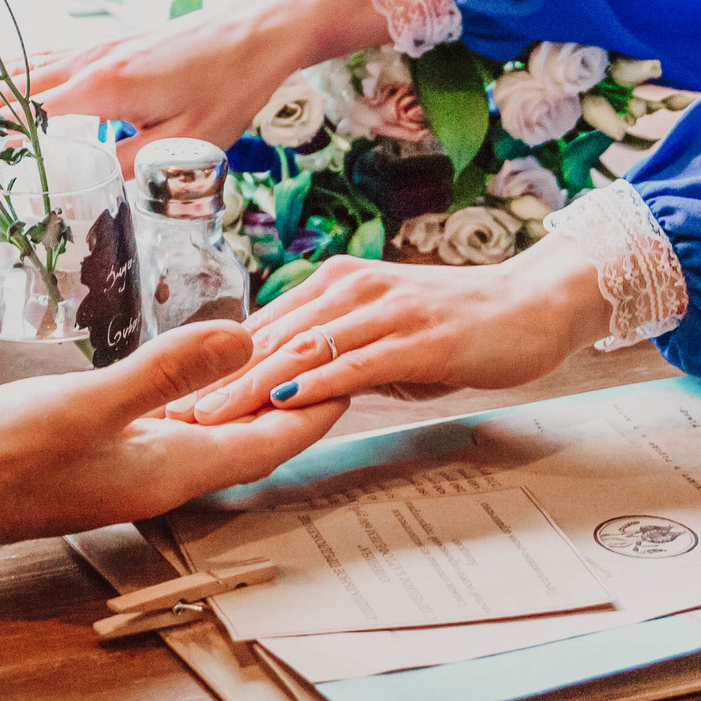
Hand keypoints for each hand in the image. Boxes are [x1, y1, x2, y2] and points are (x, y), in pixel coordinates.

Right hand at [0, 323, 348, 580]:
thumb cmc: (1, 457)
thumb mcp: (89, 404)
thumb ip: (166, 371)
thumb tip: (243, 341)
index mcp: (172, 471)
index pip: (269, 442)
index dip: (316, 410)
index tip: (356, 374)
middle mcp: (161, 474)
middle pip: (248, 433)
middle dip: (291, 395)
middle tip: (330, 349)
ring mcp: (130, 464)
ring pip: (210, 425)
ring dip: (246, 390)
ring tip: (283, 348)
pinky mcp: (102, 449)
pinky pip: (169, 419)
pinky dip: (197, 389)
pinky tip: (199, 363)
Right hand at [25, 0, 390, 169]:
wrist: (256, 28)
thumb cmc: (229, 85)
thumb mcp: (187, 143)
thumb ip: (132, 167)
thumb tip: (90, 188)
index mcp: (104, 87)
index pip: (25, 113)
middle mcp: (89, 60)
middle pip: (12, 85)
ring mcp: (95, 45)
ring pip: (25, 66)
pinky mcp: (107, 41)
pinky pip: (47, 56)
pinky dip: (17, 72)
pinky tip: (4, 83)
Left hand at [173, 239, 613, 423]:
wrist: (533, 306)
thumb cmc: (459, 324)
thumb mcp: (384, 333)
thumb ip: (337, 349)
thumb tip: (291, 379)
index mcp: (336, 285)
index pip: (260, 327)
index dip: (212, 365)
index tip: (172, 397)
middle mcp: (352, 289)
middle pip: (268, 337)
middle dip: (213, 379)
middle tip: (168, 414)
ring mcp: (384, 311)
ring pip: (301, 348)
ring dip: (249, 384)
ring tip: (206, 415)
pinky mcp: (417, 339)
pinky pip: (355, 361)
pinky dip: (316, 381)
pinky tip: (283, 400)